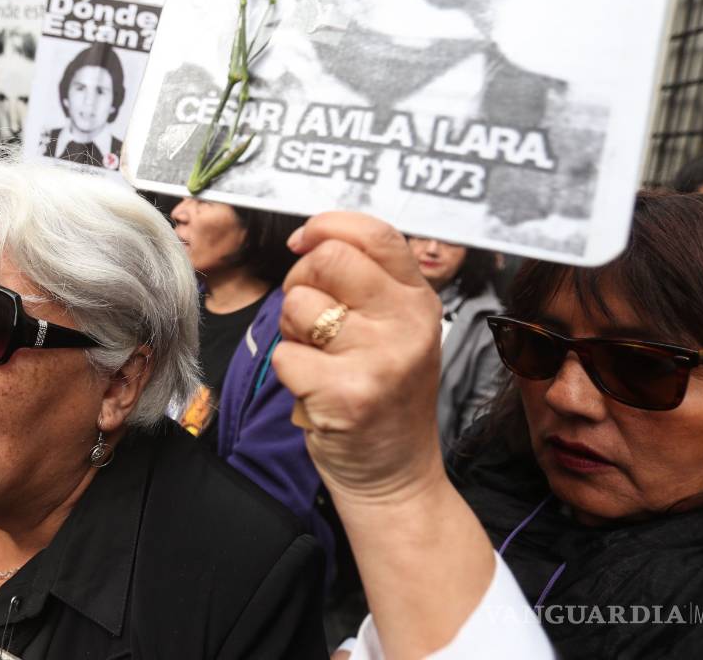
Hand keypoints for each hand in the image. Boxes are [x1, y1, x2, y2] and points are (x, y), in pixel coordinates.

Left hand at [272, 212, 442, 504]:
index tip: (304, 242)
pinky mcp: (347, 393)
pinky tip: (316, 392)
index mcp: (417, 299)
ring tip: (320, 361)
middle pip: (327, 259)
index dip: (327, 226)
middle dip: (300, 281)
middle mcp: (407, 323)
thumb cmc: (383, 395)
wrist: (396, 475)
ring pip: (298, 306)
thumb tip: (311, 238)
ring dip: (292, 333)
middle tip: (310, 319)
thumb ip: (367, 282)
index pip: (374, 233)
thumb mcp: (394, 329)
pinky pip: (284, 356)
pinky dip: (289, 374)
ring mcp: (380, 358)